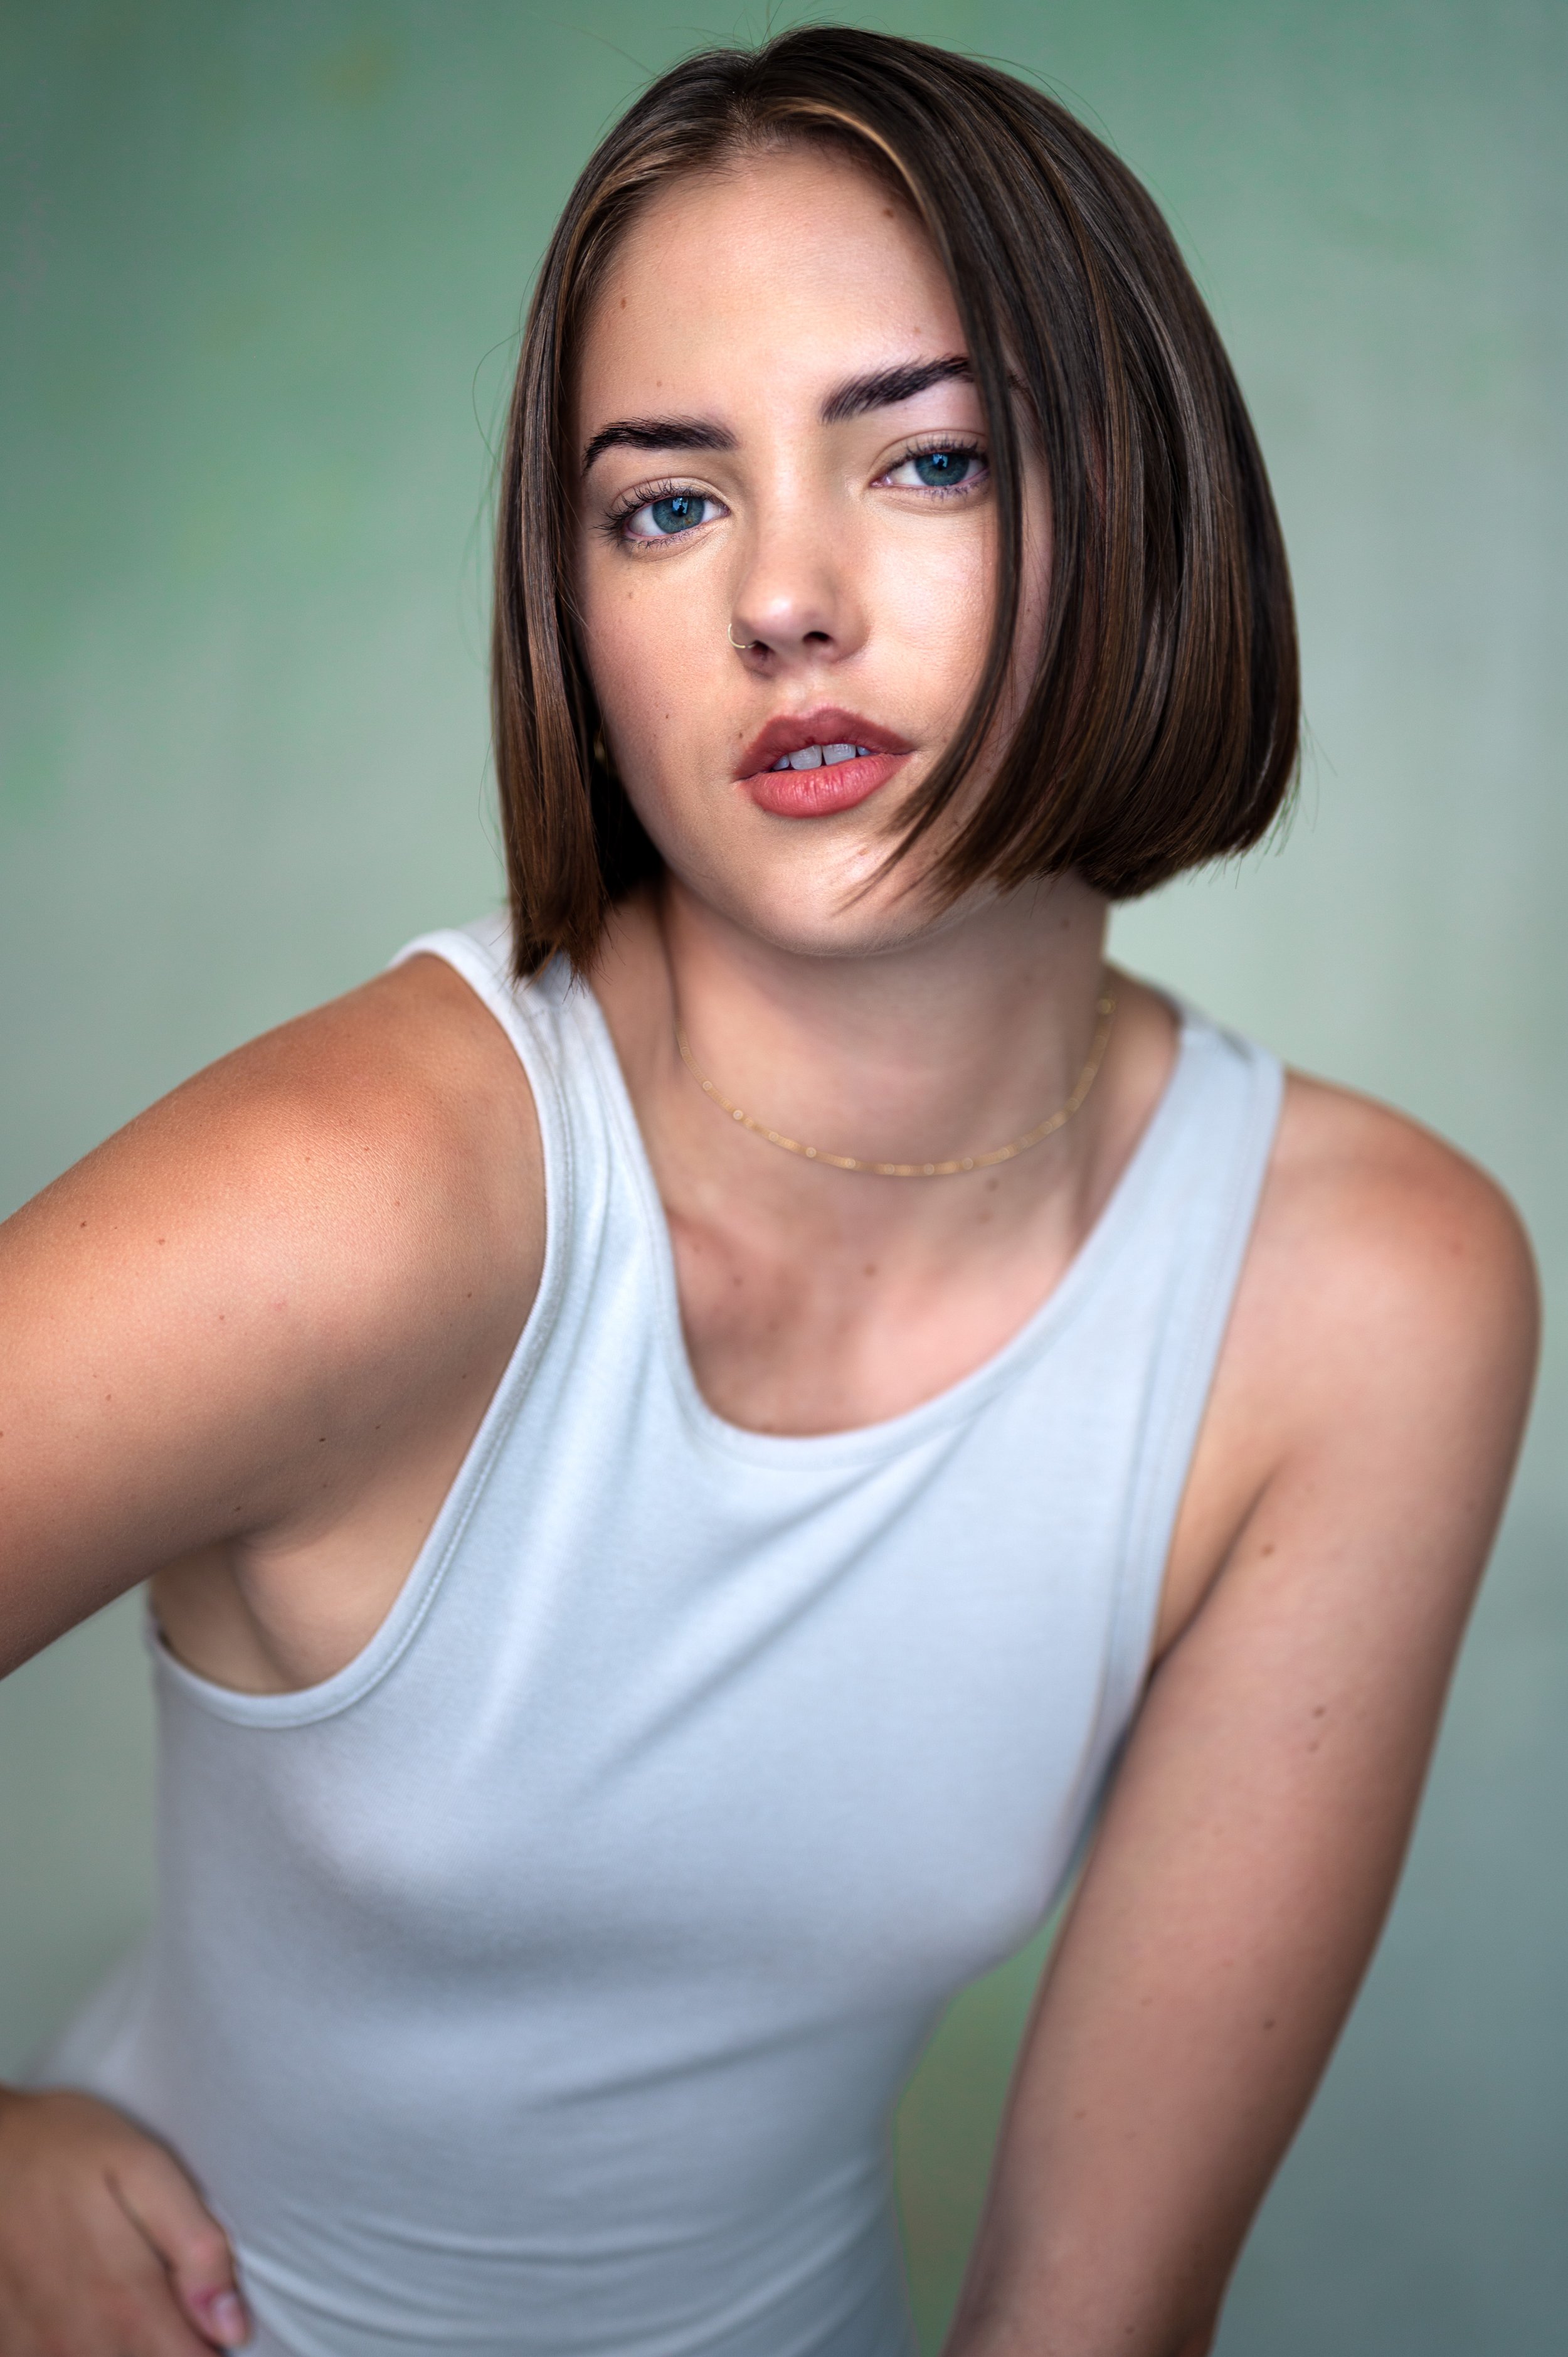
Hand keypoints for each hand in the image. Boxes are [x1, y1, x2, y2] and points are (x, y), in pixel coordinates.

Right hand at [0, 2087, 248, 2351]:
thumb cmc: (69, 2149)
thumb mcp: (146, 2170)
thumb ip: (195, 2248)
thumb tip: (232, 2327)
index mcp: (126, 2301)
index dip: (211, 2345)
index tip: (216, 2318)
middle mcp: (78, 2343)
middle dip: (170, 2343)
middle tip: (167, 2293)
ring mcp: (36, 2351)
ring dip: (125, 2345)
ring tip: (125, 2293)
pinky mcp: (10, 2347)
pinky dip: (85, 2342)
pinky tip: (90, 2309)